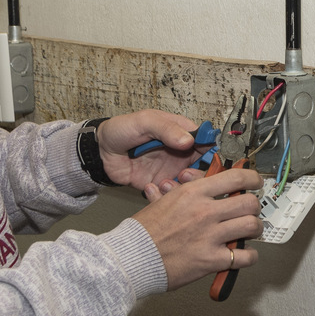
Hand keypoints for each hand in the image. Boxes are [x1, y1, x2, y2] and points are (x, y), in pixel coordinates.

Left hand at [96, 110, 210, 196]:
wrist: (101, 152)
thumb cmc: (122, 130)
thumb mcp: (144, 121)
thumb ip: (167, 128)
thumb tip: (189, 140)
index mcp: (181, 132)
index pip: (207, 141)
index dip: (213, 150)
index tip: (209, 159)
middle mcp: (181, 152)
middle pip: (205, 166)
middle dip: (201, 173)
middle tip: (186, 174)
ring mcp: (173, 169)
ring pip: (193, 183)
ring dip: (185, 186)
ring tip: (170, 181)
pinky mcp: (162, 184)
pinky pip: (174, 194)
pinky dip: (170, 194)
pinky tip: (157, 188)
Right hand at [133, 168, 263, 288]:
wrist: (132, 257)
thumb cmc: (142, 232)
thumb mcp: (161, 202)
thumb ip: (179, 191)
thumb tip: (188, 180)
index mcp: (193, 193)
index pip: (235, 177)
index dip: (252, 178)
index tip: (255, 182)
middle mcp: (205, 212)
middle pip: (249, 202)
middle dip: (254, 207)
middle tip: (251, 211)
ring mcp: (210, 236)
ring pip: (251, 226)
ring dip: (255, 229)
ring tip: (250, 232)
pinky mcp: (211, 260)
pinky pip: (244, 256)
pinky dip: (249, 256)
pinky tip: (244, 255)